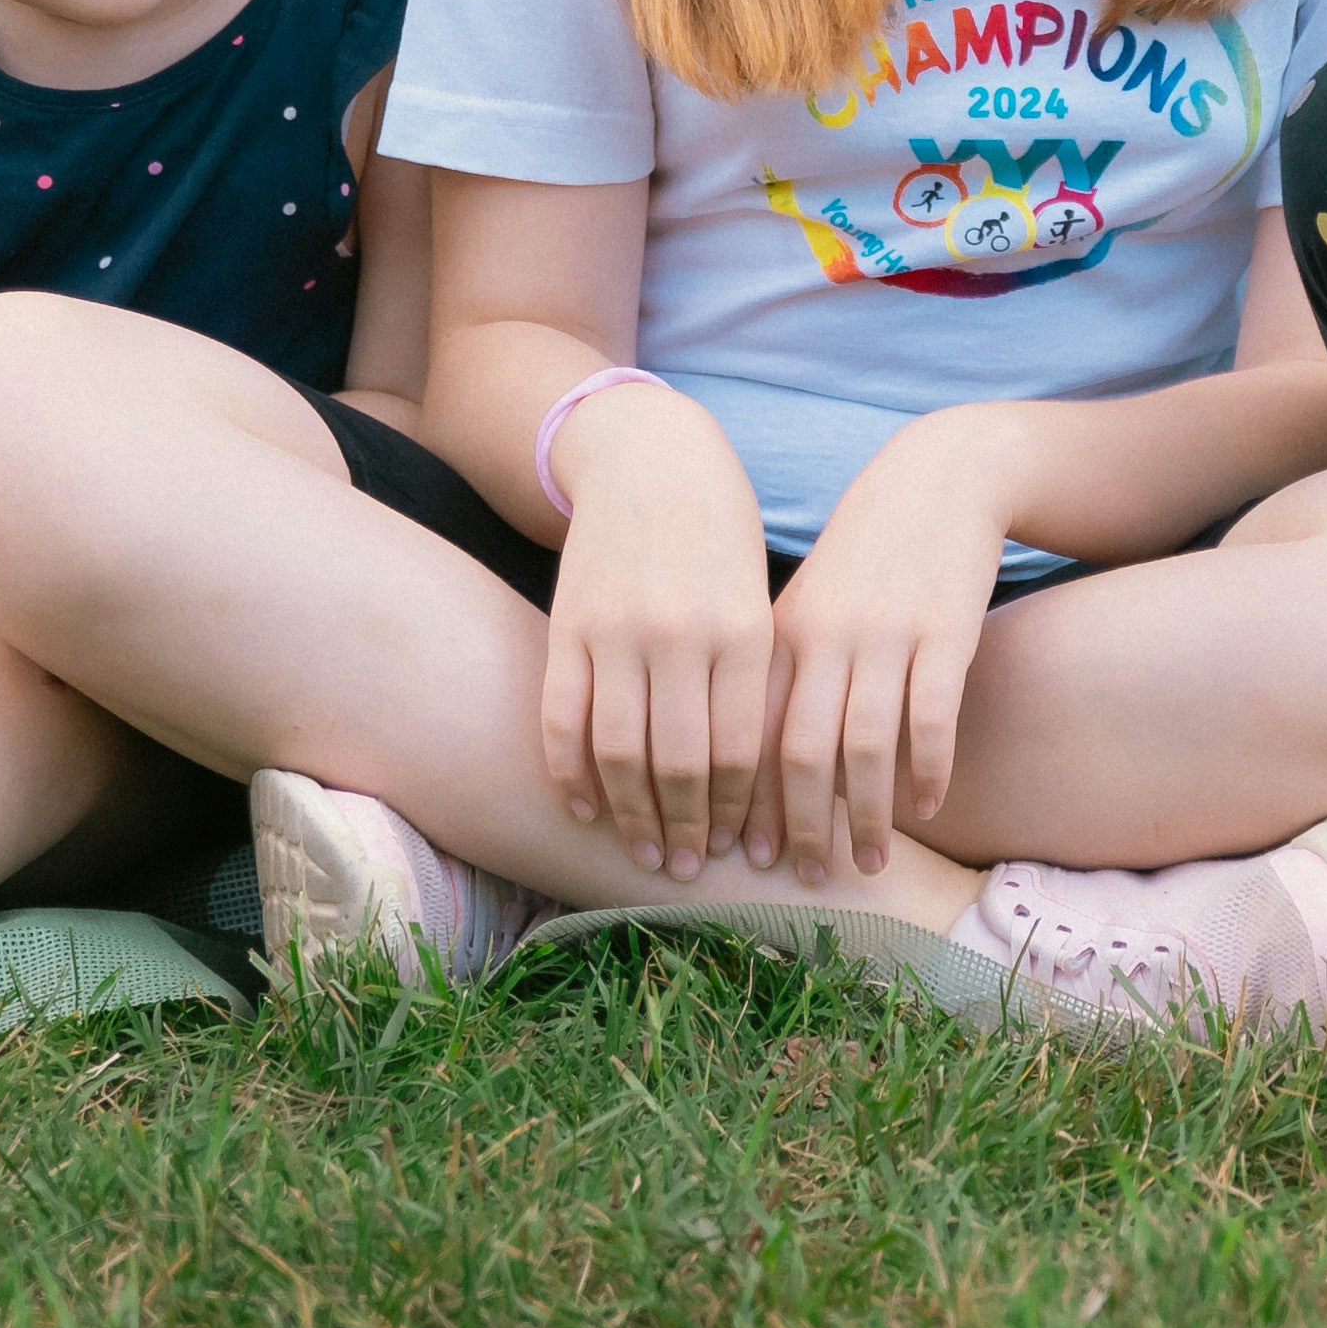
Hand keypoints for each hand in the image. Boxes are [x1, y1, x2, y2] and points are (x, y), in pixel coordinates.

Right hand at [538, 379, 778, 879]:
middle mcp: (679, 635)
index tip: (740, 851)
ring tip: (645, 853)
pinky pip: (561, 719)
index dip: (738, 812)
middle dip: (688, 830)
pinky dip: (570, 773)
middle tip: (688, 871)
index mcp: (742, 631)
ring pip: (618, 753)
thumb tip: (765, 783)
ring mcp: (616, 632)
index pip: (741, 751)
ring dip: (631, 816)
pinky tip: (583, 808)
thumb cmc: (722, 536)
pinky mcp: (566, 626)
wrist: (651, 457)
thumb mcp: (758, 599)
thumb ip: (754, 680)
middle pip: (681, 764)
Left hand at [760, 416, 1013, 879]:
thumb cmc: (865, 557)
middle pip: (798, 755)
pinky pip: (930, 720)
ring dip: (865, 816)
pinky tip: (928, 807)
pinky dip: (927, 772)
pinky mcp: (944, 633)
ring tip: (870, 862)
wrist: (937, 479)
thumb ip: (784, 680)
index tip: (743, 858)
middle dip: (802, 827)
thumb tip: (761, 775)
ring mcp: (884, 636)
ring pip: (864, 749)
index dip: (743, 804)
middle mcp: (823, 638)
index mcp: (777, 633)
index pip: (744, 736)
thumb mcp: (809, 608)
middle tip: (809, 880)